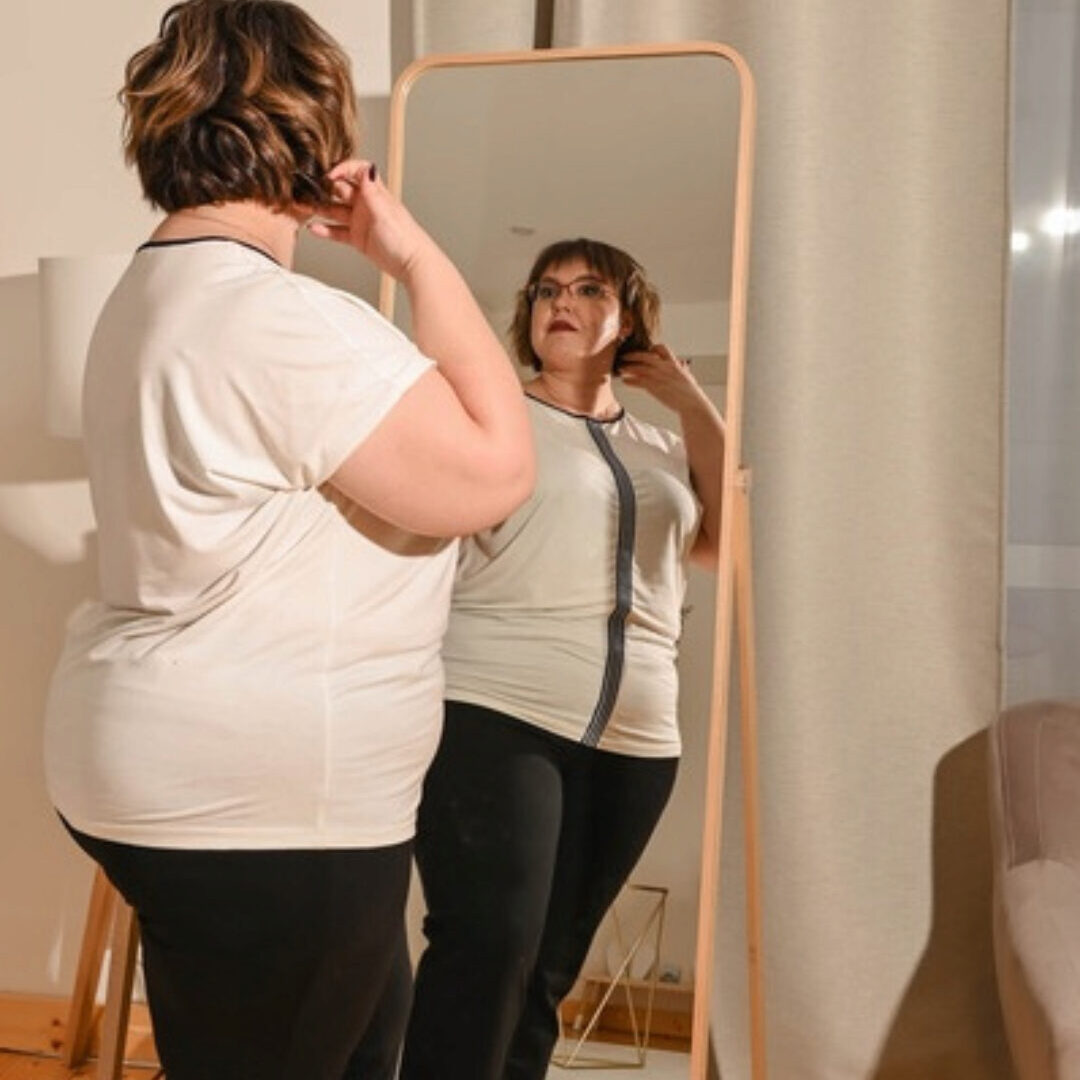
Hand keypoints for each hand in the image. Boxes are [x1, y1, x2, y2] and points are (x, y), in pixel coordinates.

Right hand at [306, 158, 433, 280]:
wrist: (412, 265)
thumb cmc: (404, 239)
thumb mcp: (385, 212)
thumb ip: (372, 192)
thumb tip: (366, 168)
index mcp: (375, 194)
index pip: (357, 171)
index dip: (343, 169)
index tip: (330, 176)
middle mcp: (367, 205)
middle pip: (341, 190)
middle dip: (325, 188)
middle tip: (309, 190)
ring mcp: (361, 221)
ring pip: (336, 210)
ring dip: (320, 208)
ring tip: (305, 207)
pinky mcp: (358, 238)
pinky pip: (337, 231)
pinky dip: (325, 229)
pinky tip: (314, 228)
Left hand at [618, 344, 713, 416]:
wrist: (691, 404)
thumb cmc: (690, 393)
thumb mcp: (687, 376)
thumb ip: (682, 368)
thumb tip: (682, 363)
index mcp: (674, 363)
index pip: (661, 348)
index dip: (652, 348)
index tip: (645, 350)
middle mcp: (665, 367)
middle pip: (645, 355)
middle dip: (633, 355)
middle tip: (624, 356)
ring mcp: (659, 377)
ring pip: (639, 368)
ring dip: (628, 367)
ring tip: (620, 368)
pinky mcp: (654, 387)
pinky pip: (638, 381)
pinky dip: (630, 380)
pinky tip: (625, 381)